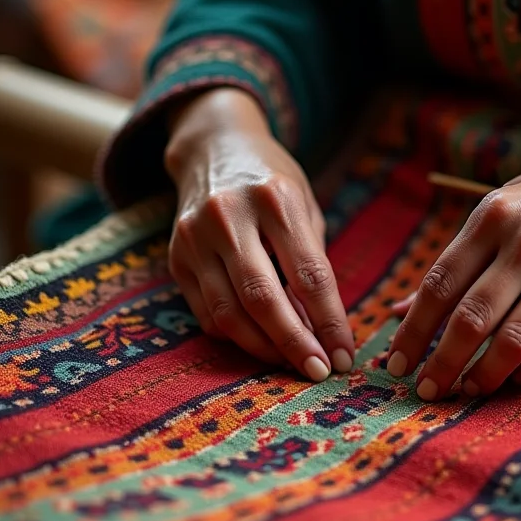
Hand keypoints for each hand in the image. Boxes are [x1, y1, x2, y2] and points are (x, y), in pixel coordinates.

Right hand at [165, 88, 353, 380]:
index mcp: (276, 199)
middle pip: (263, 300)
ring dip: (263, 349)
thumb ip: (312, 264)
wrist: (212, 148)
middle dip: (294, 345)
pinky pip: (206, 313)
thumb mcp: (305, 207)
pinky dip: (236, 336)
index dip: (330, 323)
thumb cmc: (273, 183)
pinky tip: (259, 341)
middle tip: (318, 372)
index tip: (344, 356)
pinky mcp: (177, 257)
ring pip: (228, 314)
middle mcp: (229, 216)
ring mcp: (195, 238)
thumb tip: (319, 331)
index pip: (309, 275)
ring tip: (290, 362)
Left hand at [388, 125, 520, 399]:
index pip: (439, 285)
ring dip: (484, 375)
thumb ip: (455, 260)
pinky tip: (516, 379)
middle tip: (425, 390)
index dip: (413, 331)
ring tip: (467, 390)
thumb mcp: (503, 210)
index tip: (395, 364)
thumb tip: (399, 310)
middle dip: (441, 363)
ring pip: (514, 340)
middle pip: (471, 318)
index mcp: (492, 218)